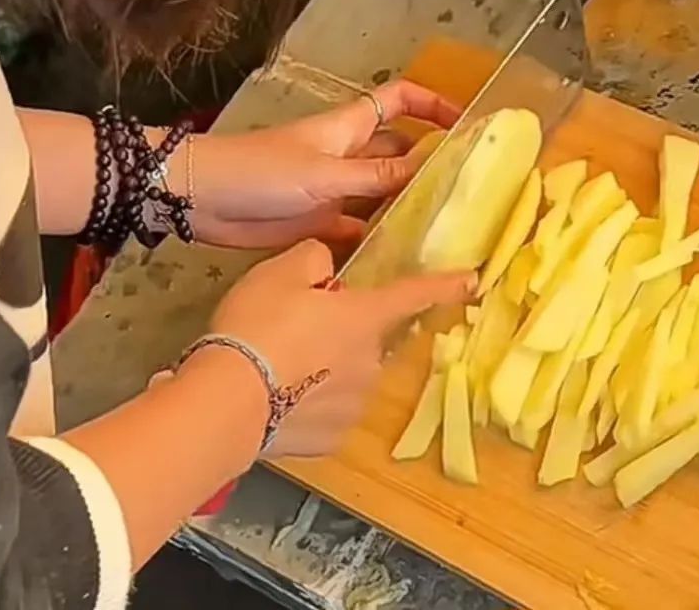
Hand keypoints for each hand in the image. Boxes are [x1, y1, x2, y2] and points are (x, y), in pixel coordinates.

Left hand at [183, 80, 459, 248]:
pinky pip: (362, 228)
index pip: (399, 101)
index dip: (432, 105)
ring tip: (449, 231)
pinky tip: (406, 259)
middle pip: (399, 152)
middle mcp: (349, 157)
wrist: (202, 200)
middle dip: (431, 165)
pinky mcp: (322, 222)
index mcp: (349, 129)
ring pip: (384, 194)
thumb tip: (432, 168)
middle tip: (471, 193)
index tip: (466, 124)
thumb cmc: (260, 172)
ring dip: (409, 207)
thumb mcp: (324, 174)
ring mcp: (336, 190)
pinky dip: (381, 239)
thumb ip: (377, 176)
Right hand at [210, 240, 474, 457]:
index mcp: (364, 318)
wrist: (226, 401)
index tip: (472, 281)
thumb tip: (326, 266)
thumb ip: (313, 258)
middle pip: (363, 341)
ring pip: (345, 379)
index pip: (412, 295)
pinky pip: (325, 415)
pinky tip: (275, 401)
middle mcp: (371, 363)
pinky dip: (306, 407)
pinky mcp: (331, 440)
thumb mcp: (279, 272)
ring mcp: (354, 405)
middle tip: (290, 333)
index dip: (443, 285)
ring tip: (275, 372)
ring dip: (322, 373)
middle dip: (338, 336)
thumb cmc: (256, 327)